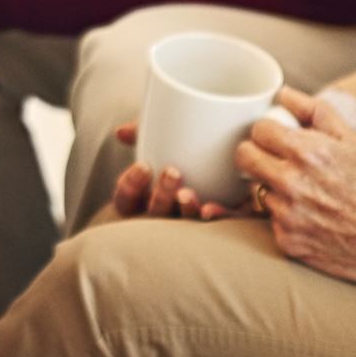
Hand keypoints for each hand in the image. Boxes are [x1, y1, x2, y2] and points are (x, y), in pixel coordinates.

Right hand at [110, 122, 253, 221]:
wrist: (234, 138)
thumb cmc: (189, 137)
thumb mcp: (166, 131)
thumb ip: (143, 130)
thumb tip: (121, 132)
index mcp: (148, 192)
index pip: (128, 199)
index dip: (130, 186)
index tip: (143, 166)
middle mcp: (169, 208)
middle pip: (155, 213)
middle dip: (161, 196)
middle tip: (173, 172)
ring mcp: (194, 217)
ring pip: (182, 225)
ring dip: (183, 210)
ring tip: (188, 194)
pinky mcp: (225, 217)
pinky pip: (218, 226)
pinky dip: (214, 218)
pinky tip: (210, 210)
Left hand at [235, 89, 355, 302]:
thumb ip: (315, 113)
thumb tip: (284, 94)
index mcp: (307, 152)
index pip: (257, 131)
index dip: (268, 132)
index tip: (277, 138)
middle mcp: (291, 183)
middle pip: (244, 158)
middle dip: (257, 155)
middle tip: (277, 161)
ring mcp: (287, 216)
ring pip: (258, 192)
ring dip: (274, 189)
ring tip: (306, 194)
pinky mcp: (289, 243)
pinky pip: (272, 222)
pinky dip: (286, 219)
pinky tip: (313, 219)